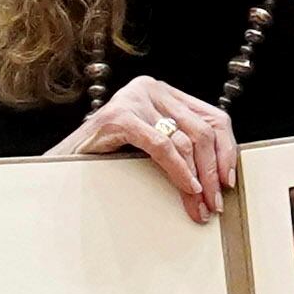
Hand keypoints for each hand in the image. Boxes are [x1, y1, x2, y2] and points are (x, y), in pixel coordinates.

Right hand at [46, 75, 237, 222]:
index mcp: (163, 91)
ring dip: (198, 179)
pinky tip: (187, 188)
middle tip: (214, 201)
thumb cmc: (106, 154)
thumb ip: (178, 143)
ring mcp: (134, 100)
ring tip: (200, 204)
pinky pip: (162, 147)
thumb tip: (217, 174)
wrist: (64, 161)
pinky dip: (179, 171)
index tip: (228, 179)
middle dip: (213, 171)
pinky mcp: (120, 117)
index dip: (226, 150)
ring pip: (185, 141)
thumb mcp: (150, 142)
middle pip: (202, 131)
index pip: (212, 117)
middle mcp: (151, 88)